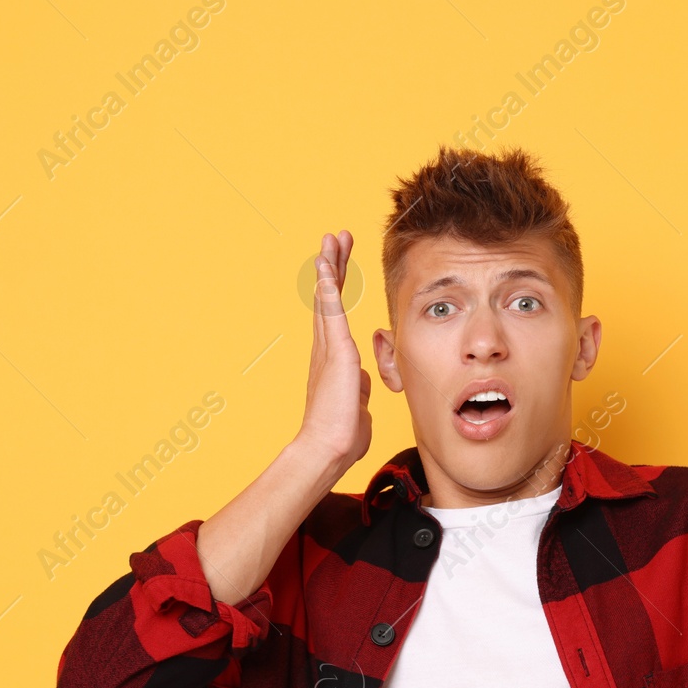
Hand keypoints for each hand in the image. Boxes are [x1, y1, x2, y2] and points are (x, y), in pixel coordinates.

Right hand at [295, 230, 371, 474]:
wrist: (329, 448)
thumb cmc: (342, 435)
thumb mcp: (358, 405)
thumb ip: (360, 388)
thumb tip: (363, 382)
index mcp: (332, 359)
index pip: (334, 314)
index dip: (337, 286)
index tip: (339, 263)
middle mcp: (325, 348)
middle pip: (327, 296)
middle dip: (333, 265)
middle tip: (336, 238)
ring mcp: (328, 348)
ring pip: (327, 297)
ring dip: (330, 266)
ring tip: (331, 238)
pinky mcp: (336, 352)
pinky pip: (330, 312)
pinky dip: (328, 286)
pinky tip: (326, 264)